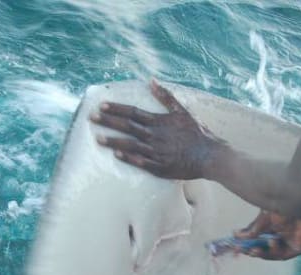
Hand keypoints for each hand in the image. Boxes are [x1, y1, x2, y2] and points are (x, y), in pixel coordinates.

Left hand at [90, 79, 223, 179]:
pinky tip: (116, 155)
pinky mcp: (160, 167)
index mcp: (159, 122)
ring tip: (97, 138)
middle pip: (127, 126)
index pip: (132, 112)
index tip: (101, 105)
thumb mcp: (182, 111)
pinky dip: (128, 158)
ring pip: (130, 145)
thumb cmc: (197, 133)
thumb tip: (152, 80)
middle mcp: (155, 136)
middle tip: (91, 117)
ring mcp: (156, 152)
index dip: (115, 108)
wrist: (209, 155)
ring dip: (112, 141)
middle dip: (108, 121)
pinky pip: (141, 162)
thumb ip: (165, 97)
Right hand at [214, 210, 300, 260]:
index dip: (244, 243)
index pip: (254, 239)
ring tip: (253, 250)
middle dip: (250, 250)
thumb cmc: (289, 205)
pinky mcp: (298, 248)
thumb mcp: (266, 217)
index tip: (233, 245)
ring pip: (270, 254)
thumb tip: (236, 234)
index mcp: (270, 228)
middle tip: (240, 250)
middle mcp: (279, 237)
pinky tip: (271, 242)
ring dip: (260, 253)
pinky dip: (275, 250)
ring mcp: (288, 243)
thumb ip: (253, 227)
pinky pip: (283, 254)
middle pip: (261, 248)